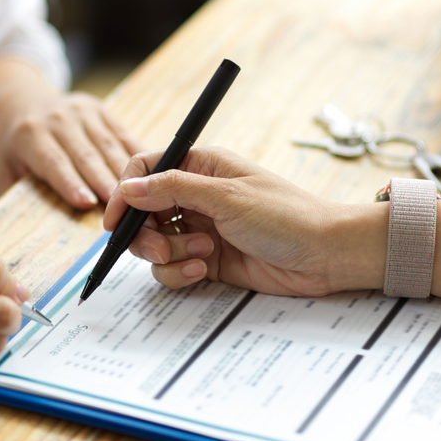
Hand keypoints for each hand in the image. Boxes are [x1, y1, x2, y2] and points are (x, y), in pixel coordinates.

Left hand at [0, 58, 144, 208]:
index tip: (86, 203)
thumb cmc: (14, 143)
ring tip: (139, 197)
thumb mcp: (2, 165)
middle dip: (104, 182)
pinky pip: (122, 135)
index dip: (70, 183)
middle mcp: (58, 120)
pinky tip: (150, 173)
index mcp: (30, 135)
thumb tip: (28, 226)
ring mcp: (82, 112)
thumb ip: (13, 192)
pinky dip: (136, 154)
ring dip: (125, 173)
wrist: (23, 99)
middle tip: (121, 208)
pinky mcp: (101, 110)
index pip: (54, 162)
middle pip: (85, 156)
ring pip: (107, 146)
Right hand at [103, 147, 388, 296]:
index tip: (114, 221)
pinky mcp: (207, 259)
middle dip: (146, 235)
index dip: (124, 194)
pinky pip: (173, 268)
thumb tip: (127, 186)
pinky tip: (206, 268)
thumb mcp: (226, 197)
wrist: (325, 255)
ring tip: (203, 255)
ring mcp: (200, 229)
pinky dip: (181, 272)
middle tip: (161, 247)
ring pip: (154, 245)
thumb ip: (173, 189)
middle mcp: (196, 196)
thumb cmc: (286, 216)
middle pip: (142, 213)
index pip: (145, 171)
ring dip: (169, 255)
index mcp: (200, 167)